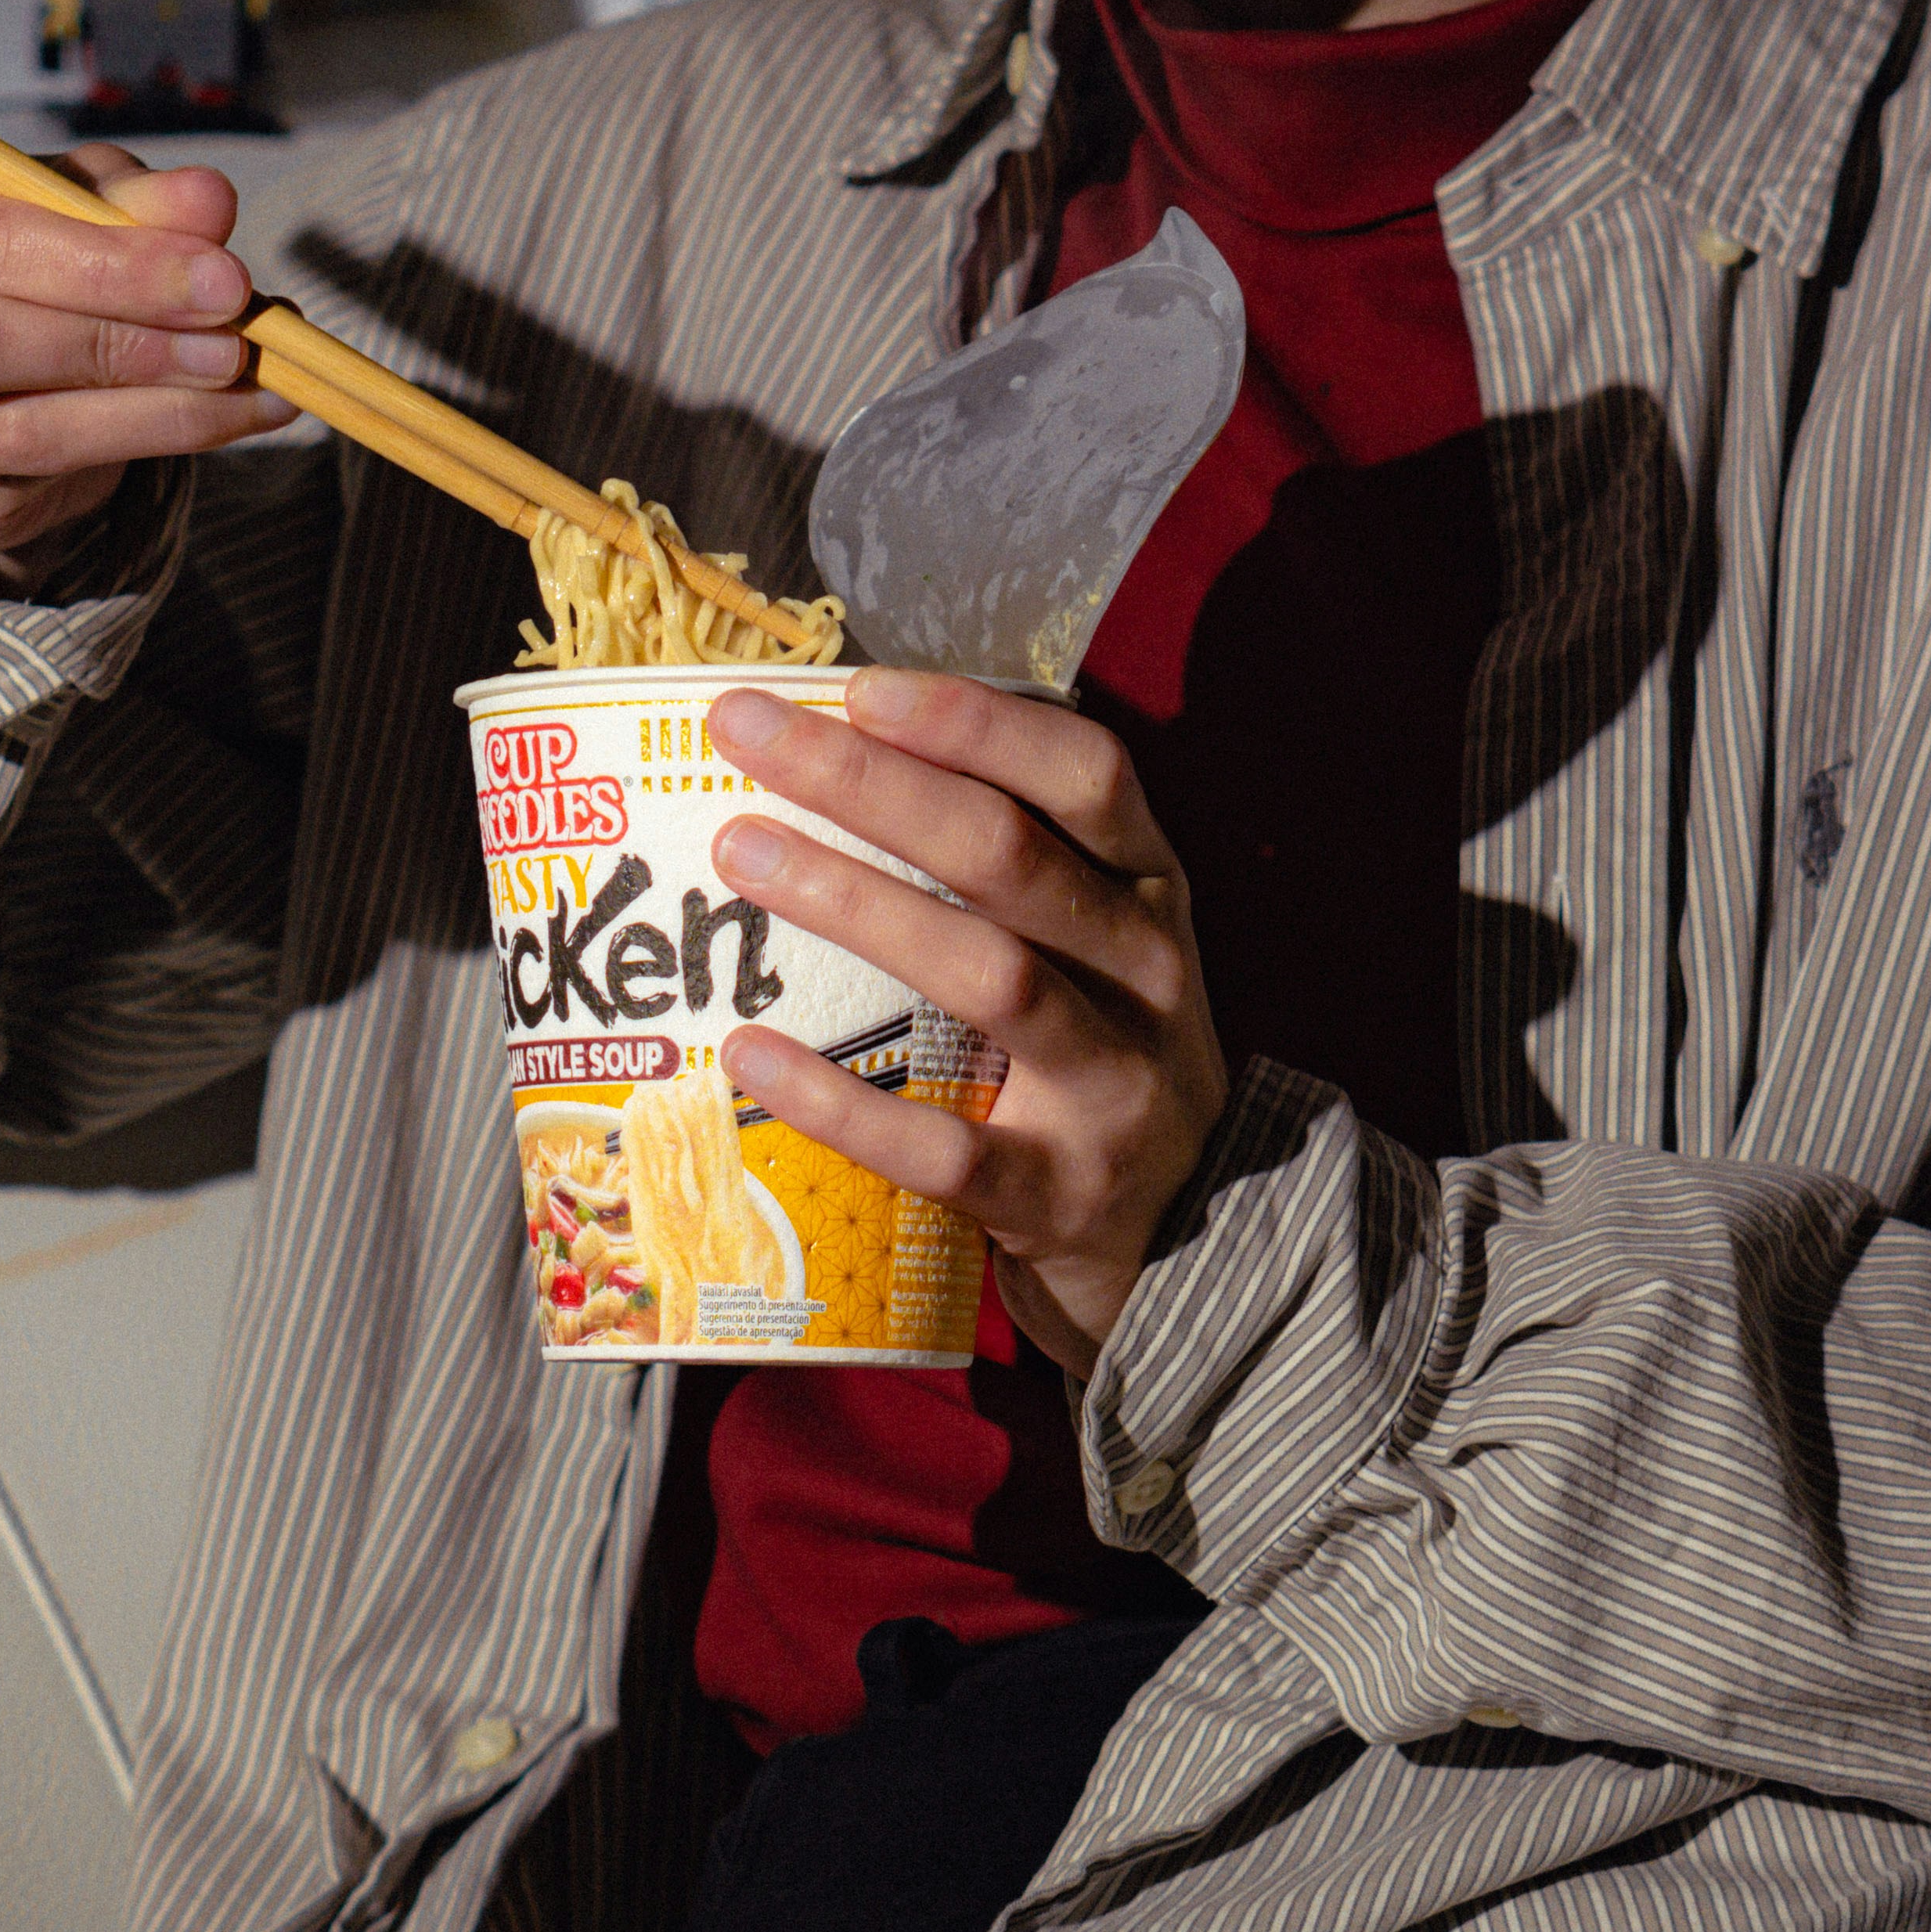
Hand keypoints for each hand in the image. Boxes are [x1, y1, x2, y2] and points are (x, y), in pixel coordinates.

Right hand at [0, 142, 298, 571]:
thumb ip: (131, 200)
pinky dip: (134, 455)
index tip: (219, 275)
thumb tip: (207, 202)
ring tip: (242, 387)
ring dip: (147, 413)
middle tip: (235, 341)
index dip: (101, 262)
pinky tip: (207, 425)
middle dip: (122, 342)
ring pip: (7, 431)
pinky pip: (26, 487)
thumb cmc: (7, 249)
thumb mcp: (67, 202)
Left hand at [704, 669, 1228, 1376]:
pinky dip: (841, 1100)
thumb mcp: (1095, 945)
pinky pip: (942, 1145)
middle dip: (871, 784)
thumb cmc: (1099, 1059)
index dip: (975, 723)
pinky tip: (750, 1052)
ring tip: (740, 854)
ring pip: (988, 975)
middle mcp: (1145, 975)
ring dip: (856, 905)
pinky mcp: (1058, 1194)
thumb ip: (1009, 866)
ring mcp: (1110, 1088)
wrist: (1190, 1244)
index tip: (857, 687)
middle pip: (1010, 856)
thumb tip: (830, 759)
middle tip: (745, 737)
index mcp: (1150, 891)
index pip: (1087, 773)